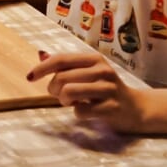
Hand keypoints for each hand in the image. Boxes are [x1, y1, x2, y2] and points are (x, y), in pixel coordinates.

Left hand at [28, 50, 147, 132]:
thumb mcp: (88, 72)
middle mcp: (102, 70)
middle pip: (62, 78)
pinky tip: (86, 111)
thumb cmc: (105, 89)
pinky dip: (77, 113)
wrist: (136, 108)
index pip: (61, 60)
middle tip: (61, 96)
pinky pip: (81, 111)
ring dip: (64, 101)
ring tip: (72, 102)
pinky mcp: (112, 107)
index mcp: (94, 59)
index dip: (42, 68)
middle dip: (54, 90)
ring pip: (69, 92)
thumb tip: (40, 54)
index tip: (29, 77)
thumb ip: (65, 65)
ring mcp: (109, 88)